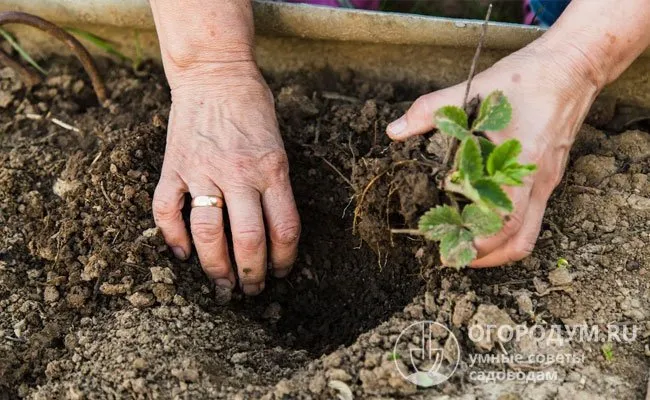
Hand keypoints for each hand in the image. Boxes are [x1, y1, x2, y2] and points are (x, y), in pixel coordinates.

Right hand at [153, 62, 299, 294]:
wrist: (214, 73)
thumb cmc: (253, 108)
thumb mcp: (278, 145)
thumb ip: (276, 186)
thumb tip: (274, 232)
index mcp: (271, 169)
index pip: (284, 229)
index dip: (284, 260)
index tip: (280, 273)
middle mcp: (238, 174)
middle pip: (247, 240)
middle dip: (252, 274)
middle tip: (251, 290)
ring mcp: (202, 171)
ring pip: (207, 233)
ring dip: (214, 267)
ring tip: (222, 284)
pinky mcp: (173, 167)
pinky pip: (166, 211)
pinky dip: (172, 238)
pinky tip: (182, 255)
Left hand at [386, 41, 600, 266]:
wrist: (573, 67)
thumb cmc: (526, 79)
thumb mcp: (474, 90)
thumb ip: (430, 111)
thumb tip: (395, 131)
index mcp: (521, 163)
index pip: (504, 221)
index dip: (477, 242)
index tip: (448, 248)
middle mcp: (538, 181)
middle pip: (519, 242)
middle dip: (485, 257)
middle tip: (452, 254)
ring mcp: (547, 182)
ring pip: (529, 234)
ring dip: (498, 248)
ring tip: (467, 245)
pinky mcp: (548, 177)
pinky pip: (533, 217)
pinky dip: (508, 229)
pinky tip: (483, 219)